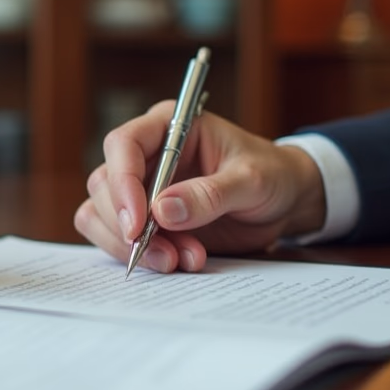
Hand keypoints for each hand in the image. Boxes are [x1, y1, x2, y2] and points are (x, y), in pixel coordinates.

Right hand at [74, 102, 325, 272]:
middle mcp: (147, 155)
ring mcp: (142, 189)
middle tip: (165, 254)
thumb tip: (162, 210)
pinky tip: (176, 262)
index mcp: (169, 127)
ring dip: (132, 246)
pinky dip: (140, 255)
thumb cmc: (272, 175)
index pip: (123, 145)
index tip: (138, 222)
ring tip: (179, 261)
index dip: (122, 183)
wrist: (286, 201)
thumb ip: (210, 194)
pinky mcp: (145, 221)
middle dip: (128, 225)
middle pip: (104, 184)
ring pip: (102, 215)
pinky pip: (118, 239)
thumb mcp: (252, 180)